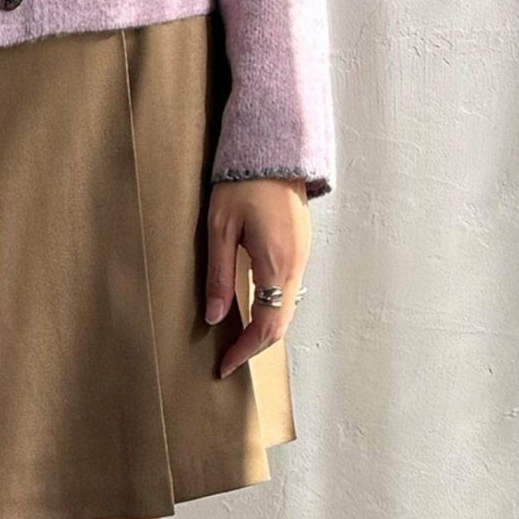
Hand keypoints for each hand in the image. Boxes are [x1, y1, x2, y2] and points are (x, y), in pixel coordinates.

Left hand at [204, 178, 310, 378]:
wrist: (273, 151)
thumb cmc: (242, 184)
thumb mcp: (220, 228)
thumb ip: (219, 275)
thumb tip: (216, 317)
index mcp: (277, 265)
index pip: (266, 327)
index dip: (245, 351)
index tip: (225, 367)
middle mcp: (296, 267)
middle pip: (280, 324)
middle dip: (255, 346)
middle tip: (229, 359)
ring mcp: (302, 257)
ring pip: (287, 308)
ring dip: (265, 328)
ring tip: (237, 339)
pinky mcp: (300, 248)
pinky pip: (289, 290)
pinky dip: (273, 308)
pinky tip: (253, 308)